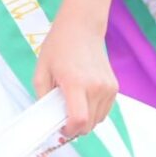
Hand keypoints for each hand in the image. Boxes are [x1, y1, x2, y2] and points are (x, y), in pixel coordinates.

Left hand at [34, 16, 117, 137]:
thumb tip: (48, 117)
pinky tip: (83, 97)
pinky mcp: (114, 87)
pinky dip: (94, 111)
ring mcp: (107, 87)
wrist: (82, 26)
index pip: (79, 120)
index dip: (69, 130)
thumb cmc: (60, 45)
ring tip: (73, 102)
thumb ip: (43, 96)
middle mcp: (95, 86)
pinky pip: (104, 110)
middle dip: (75, 127)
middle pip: (89, 125)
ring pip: (98, 120)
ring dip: (85, 119)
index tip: (61, 127)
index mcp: (76, 82)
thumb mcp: (42, 69)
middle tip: (64, 115)